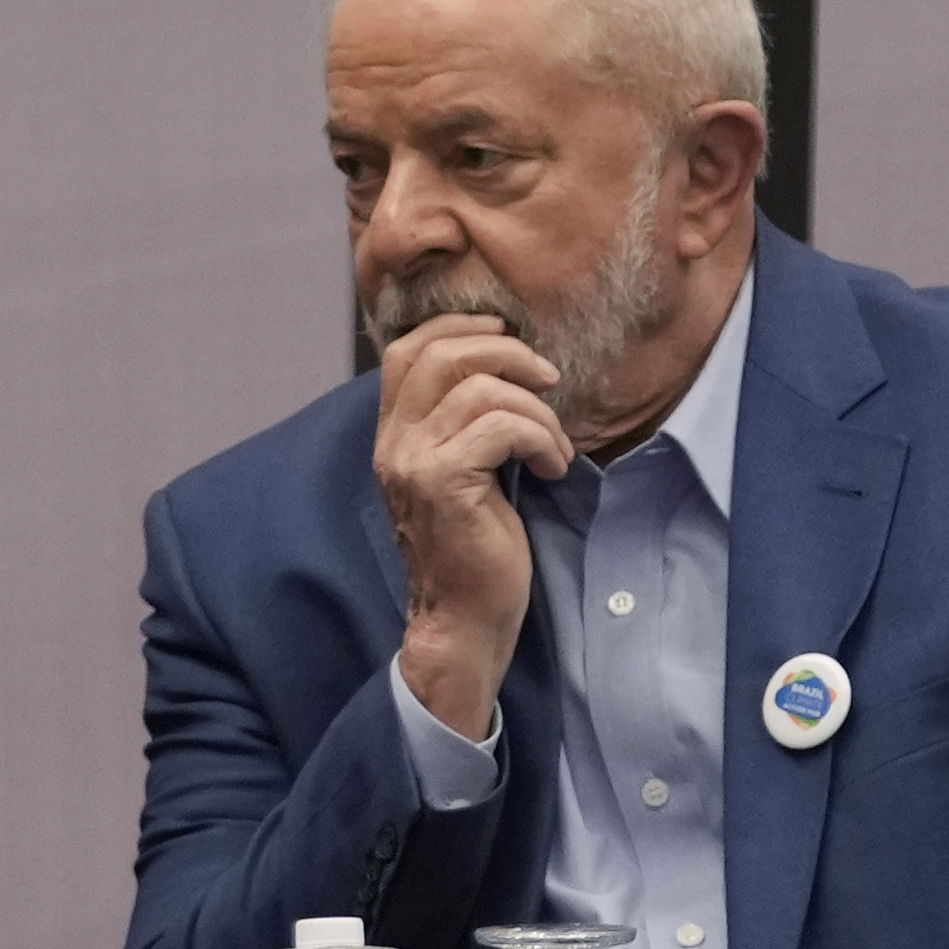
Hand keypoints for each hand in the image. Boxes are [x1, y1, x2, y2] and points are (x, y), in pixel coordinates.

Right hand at [372, 313, 563, 738]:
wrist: (460, 622)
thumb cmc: (472, 550)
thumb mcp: (456, 475)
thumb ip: (458, 425)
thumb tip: (503, 368)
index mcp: (392, 435)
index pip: (407, 349)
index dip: (458, 327)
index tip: (506, 336)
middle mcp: (394, 443)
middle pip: (442, 353)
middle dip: (507, 353)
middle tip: (548, 378)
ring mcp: (415, 462)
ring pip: (482, 389)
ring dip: (537, 409)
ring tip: (556, 445)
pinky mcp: (446, 484)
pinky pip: (502, 427)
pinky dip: (542, 438)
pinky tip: (554, 467)